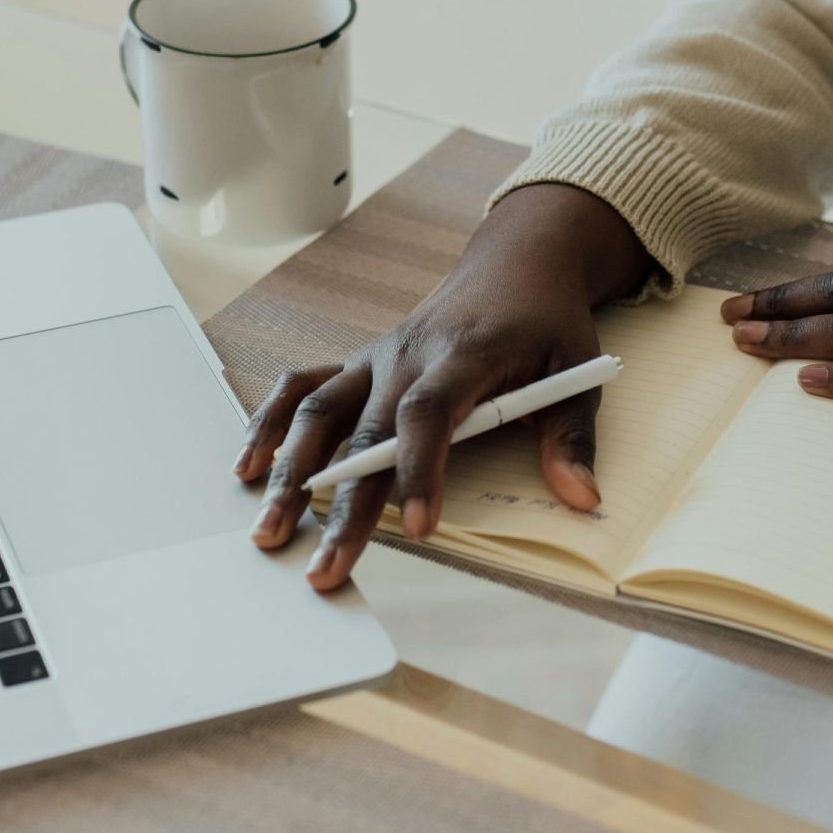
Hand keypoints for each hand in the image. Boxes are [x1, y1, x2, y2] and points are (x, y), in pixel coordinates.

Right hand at [233, 184, 653, 590]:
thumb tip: (583, 498)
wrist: (513, 266)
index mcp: (463, 354)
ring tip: (269, 530)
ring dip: (289, 472)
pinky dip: (269, 425)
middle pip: (363, 430)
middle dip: (340, 505)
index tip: (418, 527)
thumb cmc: (544, 323)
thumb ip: (572, 436)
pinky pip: (301, 389)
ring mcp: (373, 358)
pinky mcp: (355, 364)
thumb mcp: (578, 370)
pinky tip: (250, 468)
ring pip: (317, 411)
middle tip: (323, 566)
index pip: (429, 411)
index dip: (420, 468)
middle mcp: (405, 354)